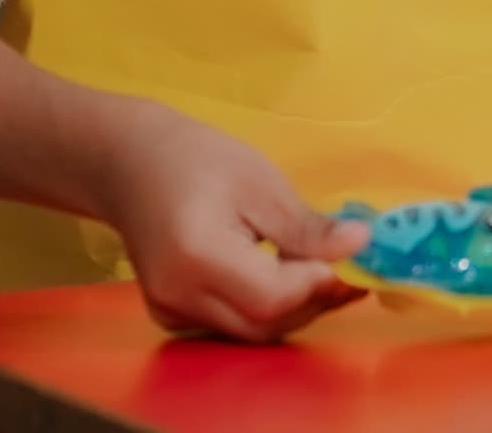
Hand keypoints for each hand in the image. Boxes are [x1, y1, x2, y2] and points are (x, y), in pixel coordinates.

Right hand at [88, 100, 366, 340]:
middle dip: (316, 300)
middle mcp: (177, 296)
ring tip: (330, 269)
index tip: (358, 256)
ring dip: (298, 307)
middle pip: (263, 324)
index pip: (271, 298)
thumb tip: (360, 245)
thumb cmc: (197, 160)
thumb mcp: (261, 183)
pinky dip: (269, 309)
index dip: (320, 284)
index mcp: (196, 256)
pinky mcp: (173, 313)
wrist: (131, 165)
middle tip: (354, 267)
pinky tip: (292, 277)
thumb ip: (307, 226)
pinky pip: (233, 324)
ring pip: (251, 331)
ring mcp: (171, 310)